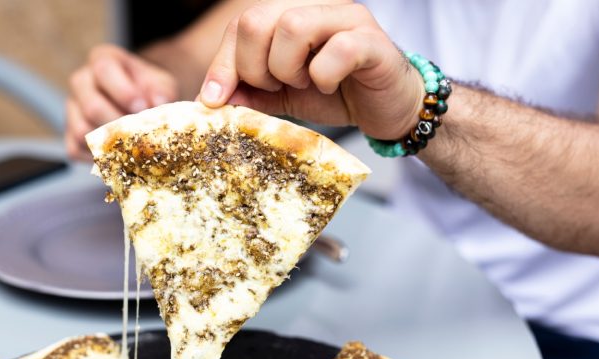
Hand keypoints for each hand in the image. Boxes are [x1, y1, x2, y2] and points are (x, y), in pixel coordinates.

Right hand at [65, 44, 178, 159]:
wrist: (144, 103)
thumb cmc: (151, 90)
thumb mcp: (162, 84)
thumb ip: (162, 91)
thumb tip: (158, 103)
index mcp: (103, 59)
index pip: (103, 69)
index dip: (123, 91)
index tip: (143, 108)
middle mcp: (82, 80)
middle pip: (91, 107)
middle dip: (119, 125)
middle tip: (141, 134)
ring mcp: (72, 107)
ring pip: (81, 131)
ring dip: (110, 144)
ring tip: (134, 146)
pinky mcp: (69, 132)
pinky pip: (75, 149)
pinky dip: (98, 157)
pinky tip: (119, 155)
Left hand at [199, 1, 423, 139]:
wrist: (387, 109)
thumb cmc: (337, 93)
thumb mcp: (282, 95)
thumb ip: (250, 93)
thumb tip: (211, 99)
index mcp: (289, 14)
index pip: (240, 25)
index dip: (222, 64)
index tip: (215, 99)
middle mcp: (316, 7)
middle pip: (256, 20)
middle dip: (253, 67)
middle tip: (275, 86)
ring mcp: (346, 19)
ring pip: (292, 27)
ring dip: (287, 69)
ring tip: (303, 83)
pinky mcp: (372, 41)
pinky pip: (336, 50)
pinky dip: (323, 75)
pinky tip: (329, 86)